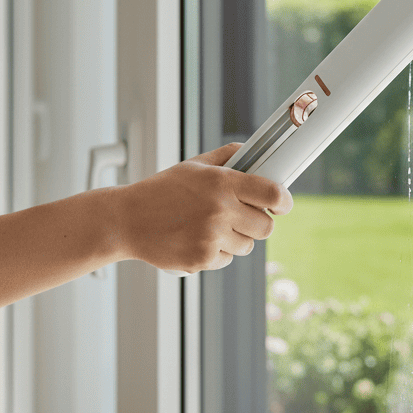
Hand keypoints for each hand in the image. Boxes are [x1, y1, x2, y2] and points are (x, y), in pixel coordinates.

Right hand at [118, 143, 291, 272]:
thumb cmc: (162, 190)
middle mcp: (219, 210)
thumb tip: (255, 153)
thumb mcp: (195, 165)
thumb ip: (228, 156)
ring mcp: (211, 237)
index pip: (273, 194)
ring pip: (247, 245)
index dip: (284, 201)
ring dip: (237, 238)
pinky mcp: (201, 260)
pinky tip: (198, 239)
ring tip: (212, 226)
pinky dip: (218, 252)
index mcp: (222, 183)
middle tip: (243, 216)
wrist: (127, 220)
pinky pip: (227, 259)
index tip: (283, 204)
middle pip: (266, 227)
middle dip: (259, 222)